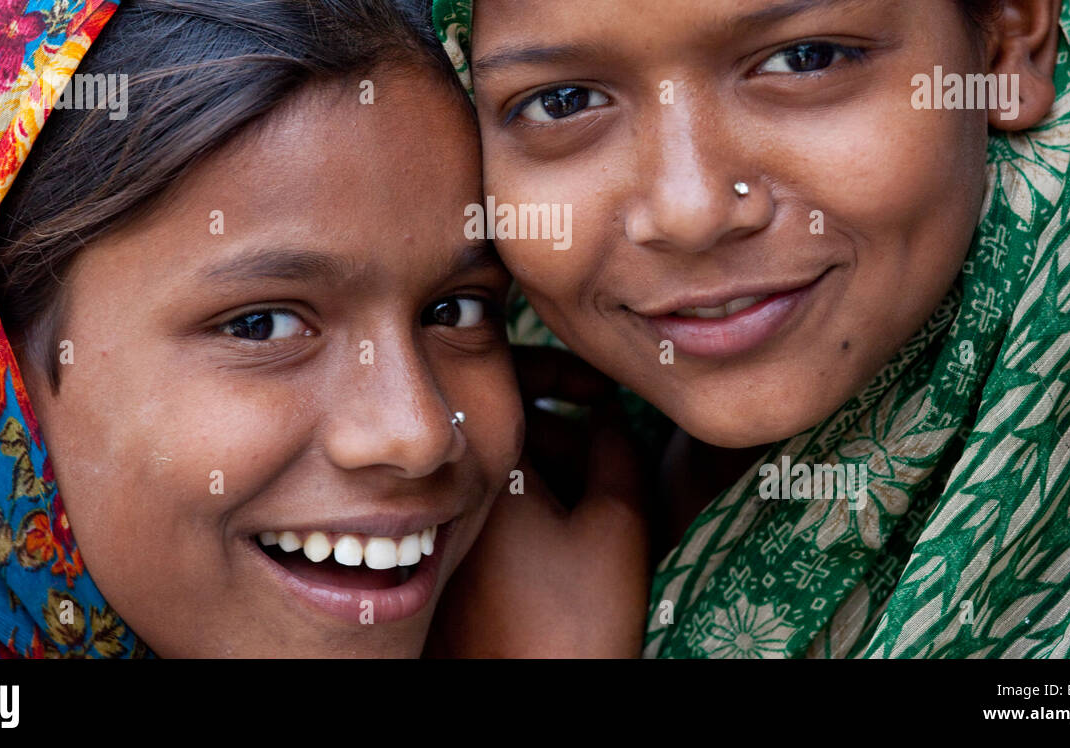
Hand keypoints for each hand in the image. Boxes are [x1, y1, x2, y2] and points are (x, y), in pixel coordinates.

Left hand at [425, 346, 648, 657]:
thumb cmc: (573, 621)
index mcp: (487, 469)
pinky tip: (568, 533)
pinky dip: (530, 502)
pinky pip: (490, 505)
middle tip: (608, 450)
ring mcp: (452, 529)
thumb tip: (608, 414)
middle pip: (504, 423)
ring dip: (551, 465)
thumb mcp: (617, 523)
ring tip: (597, 498)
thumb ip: (616, 448)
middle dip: (563, 424)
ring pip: (501, 466)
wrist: (534, 700)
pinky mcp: (457, 563)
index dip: (558, 368)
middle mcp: (454, 491)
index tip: (599, 386)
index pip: (506, 377)